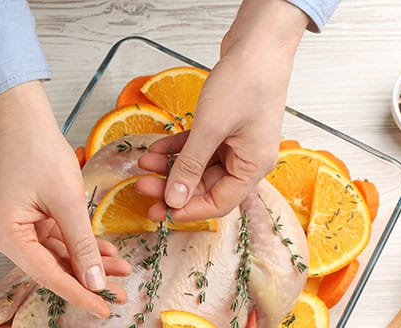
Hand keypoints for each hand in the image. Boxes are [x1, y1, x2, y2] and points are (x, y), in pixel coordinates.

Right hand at [0, 81, 130, 317]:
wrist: (24, 118)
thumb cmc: (40, 150)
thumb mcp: (68, 200)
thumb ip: (82, 244)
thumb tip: (96, 282)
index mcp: (4, 234)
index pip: (47, 274)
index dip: (79, 294)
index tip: (105, 309)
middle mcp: (1, 237)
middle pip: (51, 268)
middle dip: (88, 279)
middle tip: (121, 295)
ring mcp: (11, 229)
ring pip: (56, 255)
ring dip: (88, 262)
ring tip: (121, 272)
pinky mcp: (22, 220)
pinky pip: (54, 240)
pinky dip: (79, 245)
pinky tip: (106, 253)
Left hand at [136, 0, 309, 221]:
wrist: (258, 42)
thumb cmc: (244, 82)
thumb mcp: (211, 128)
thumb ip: (190, 166)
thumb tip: (174, 200)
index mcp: (252, 167)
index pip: (219, 203)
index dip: (189, 210)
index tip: (161, 211)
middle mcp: (246, 159)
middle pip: (205, 186)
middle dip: (172, 186)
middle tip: (142, 187)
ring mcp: (236, 143)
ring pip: (198, 166)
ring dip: (170, 166)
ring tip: (142, 165)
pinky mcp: (225, 127)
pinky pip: (197, 147)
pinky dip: (176, 148)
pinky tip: (154, 149)